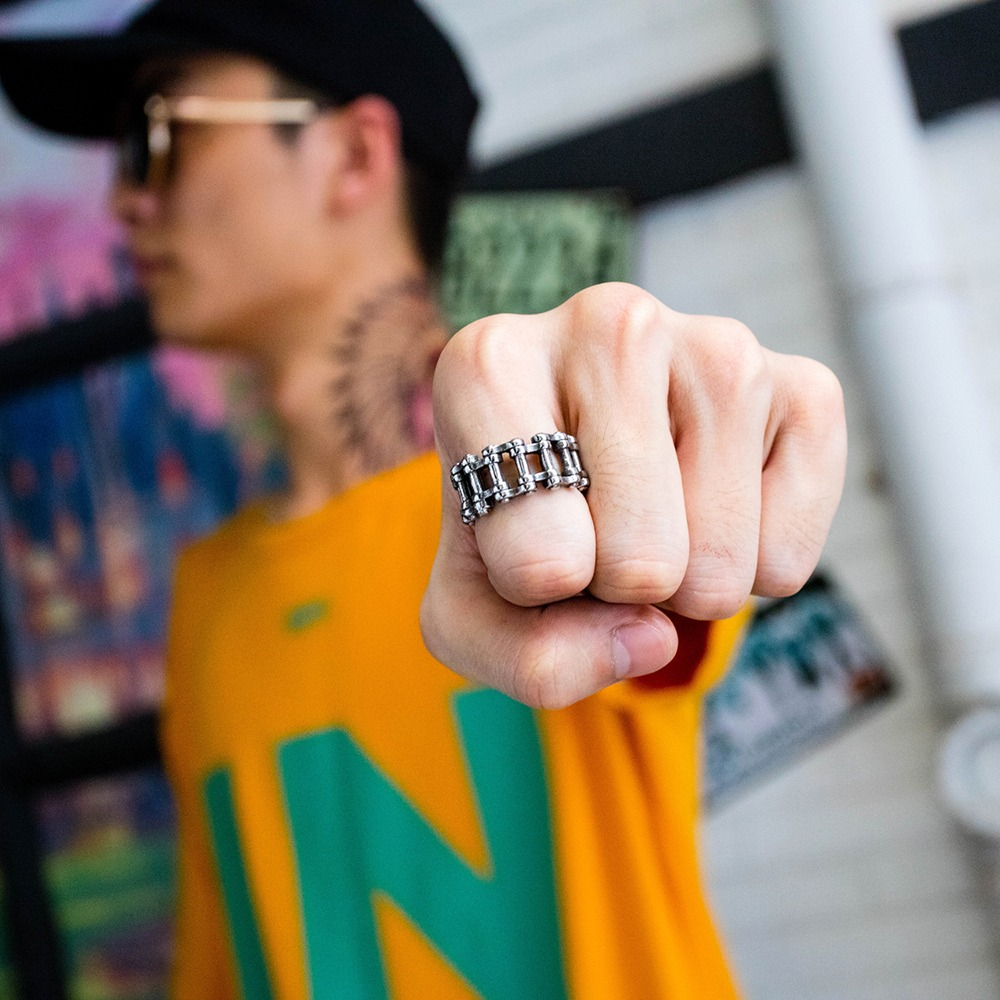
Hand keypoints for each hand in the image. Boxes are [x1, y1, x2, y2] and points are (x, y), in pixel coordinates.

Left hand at [421, 283, 845, 708]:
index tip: (524, 534)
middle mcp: (608, 324)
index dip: (533, 591)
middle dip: (618, 588)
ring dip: (684, 584)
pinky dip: (752, 571)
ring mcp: (718, 346)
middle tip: (598, 527)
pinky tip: (713, 503)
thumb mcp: (475, 613)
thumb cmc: (520, 526)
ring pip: (717, 569)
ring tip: (652, 512)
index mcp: (490, 364)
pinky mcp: (805, 386)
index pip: (539, 559)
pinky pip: (788, 561)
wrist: (589, 454)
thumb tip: (651, 636)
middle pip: (639, 565)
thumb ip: (527, 660)